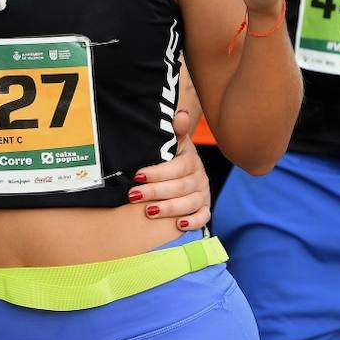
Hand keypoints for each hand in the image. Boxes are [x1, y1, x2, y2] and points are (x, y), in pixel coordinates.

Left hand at [131, 102, 211, 230]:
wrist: (187, 165)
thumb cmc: (174, 154)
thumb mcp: (175, 140)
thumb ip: (176, 128)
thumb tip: (180, 114)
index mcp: (191, 160)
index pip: (177, 167)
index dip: (157, 172)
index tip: (137, 175)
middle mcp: (200, 177)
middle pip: (180, 187)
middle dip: (155, 192)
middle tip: (133, 195)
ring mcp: (203, 194)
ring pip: (190, 203)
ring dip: (169, 208)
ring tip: (148, 212)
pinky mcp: (205, 208)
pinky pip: (204, 217)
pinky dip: (193, 222)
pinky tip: (178, 225)